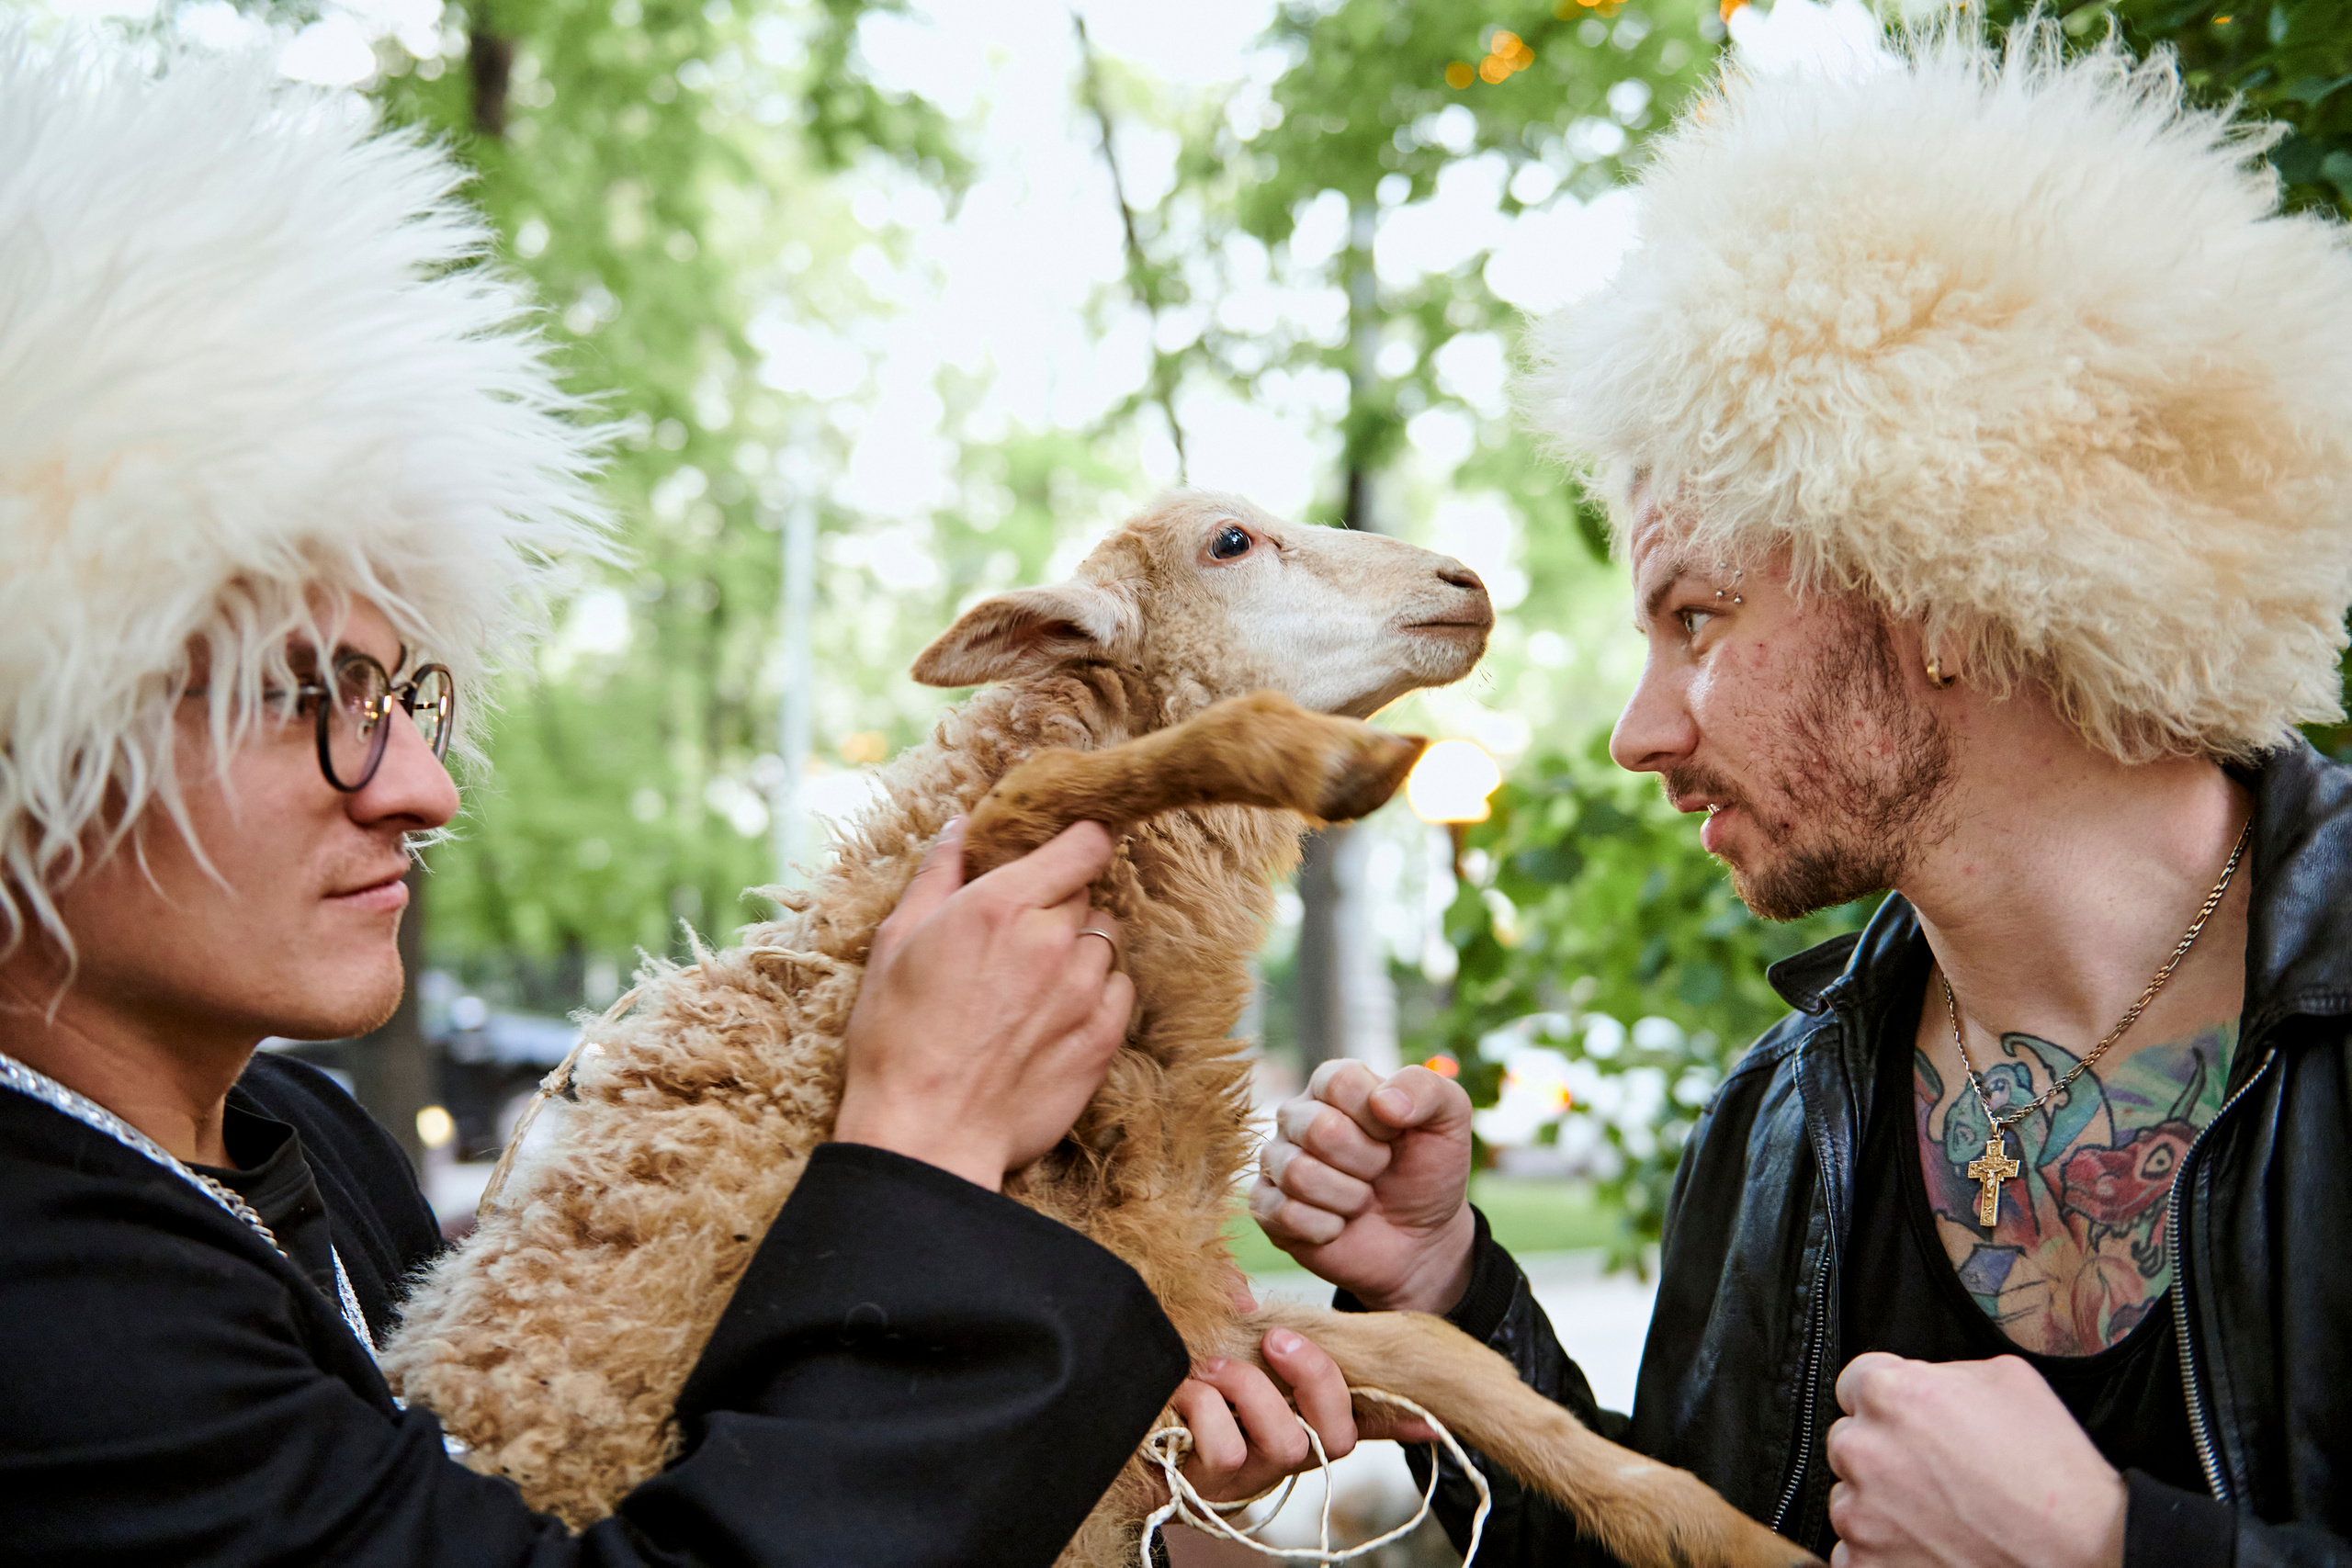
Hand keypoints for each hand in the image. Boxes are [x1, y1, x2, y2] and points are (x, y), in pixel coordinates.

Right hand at [833, 818, 1133, 1188]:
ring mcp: (1084, 990)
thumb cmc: (897, 1040)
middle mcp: (1052, 939)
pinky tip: (1054, 1012)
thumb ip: (936, 877)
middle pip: (1089, 892)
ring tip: (1032, 979)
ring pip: (1106, 940)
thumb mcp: (895, 945)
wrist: (927, 1134)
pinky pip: (1120, 988)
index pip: (1086, 844)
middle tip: (1018, 932)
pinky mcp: (1103, 1037)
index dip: (1080, 841)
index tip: (1064, 851)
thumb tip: (958, 828)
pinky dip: (1096, 991)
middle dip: (1059, 901)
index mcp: (1001, 905)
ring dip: (1079, 947)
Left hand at [1172, 1290, 1436, 1504]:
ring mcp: (1250, 1474)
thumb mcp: (1211, 1340)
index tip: (1430, 1416)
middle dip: (1316, 1377)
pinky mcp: (1211, 1489)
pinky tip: (1177, 1400)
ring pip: (1283, 1441)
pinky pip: (1225, 1447)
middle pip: (1337, 1435)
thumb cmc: (1172, 1377)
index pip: (1358, 1418)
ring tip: (1205, 1371)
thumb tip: (1244, 1294)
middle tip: (1277, 1339)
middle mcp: (1283, 1451)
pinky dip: (1198, 1409)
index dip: (1398, 1419)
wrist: (1113, 1428)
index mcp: (1294, 1415)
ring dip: (1244, 1388)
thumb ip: (1235, 1312)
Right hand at [1248, 1060, 1475, 1313]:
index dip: (1378, 1116)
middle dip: (1367, 1160)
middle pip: (1318, 1128)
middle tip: (1380, 1170)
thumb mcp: (1450, 1120)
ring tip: (1362, 1199)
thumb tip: (1383, 1102)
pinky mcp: (1267, 1207)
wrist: (1422, 1239)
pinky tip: (1340, 1225)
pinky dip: (1326, 1228)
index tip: (1396, 1133)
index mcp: (1334, 1084)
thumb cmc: (1429, 1171)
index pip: (1338, 1081)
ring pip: (1298, 1173)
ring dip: (1349, 1197)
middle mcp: (1297, 1116)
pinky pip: (1284, 1214)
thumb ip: (1426, 1088)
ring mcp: (1277, 1161)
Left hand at [1825, 1353, 2123, 1567]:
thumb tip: (1920, 1380)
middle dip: (1885, 1452)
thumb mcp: (2006, 1378)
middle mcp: (1863, 1449)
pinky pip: (1853, 1550)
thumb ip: (1942, 1372)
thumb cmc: (2052, 1469)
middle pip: (1851, 1440)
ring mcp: (1860, 1513)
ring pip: (1851, 1496)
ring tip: (1942, 1513)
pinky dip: (1883, 1550)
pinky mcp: (1865, 1564)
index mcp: (1890, 1394)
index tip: (1911, 1419)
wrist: (2083, 1549)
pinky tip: (1929, 1544)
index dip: (1889, 1399)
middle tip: (1937, 1472)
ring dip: (1882, 1503)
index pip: (1856, 1383)